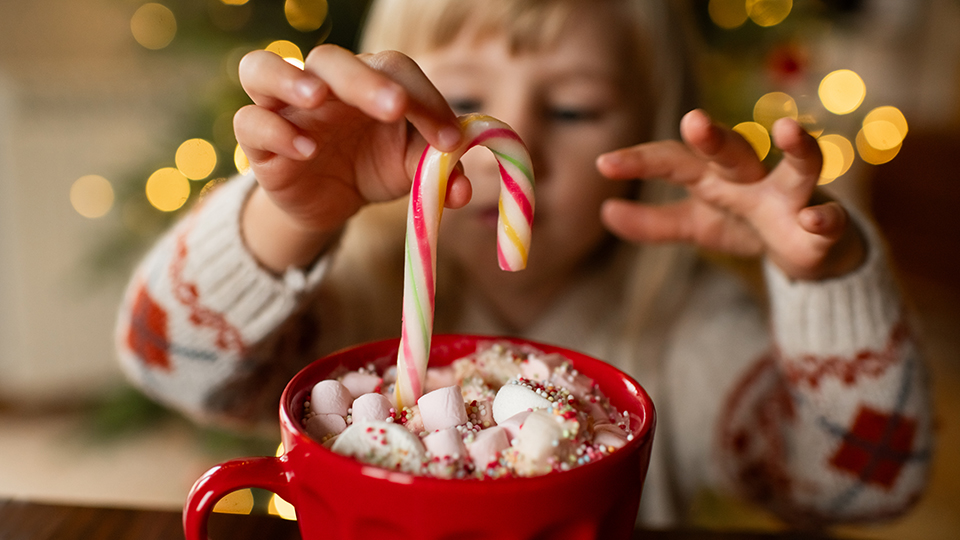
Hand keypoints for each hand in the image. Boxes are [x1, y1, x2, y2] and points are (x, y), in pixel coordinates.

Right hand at [234, 45, 470, 269]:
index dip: (425, 98)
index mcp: (368, 81)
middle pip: (331, 60)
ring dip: (289, 79)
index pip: (394, 69)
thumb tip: (461, 191)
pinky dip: (275, 131)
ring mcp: (284, 108)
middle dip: (365, 81)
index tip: (450, 140)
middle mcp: (323, 85)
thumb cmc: (375, 167)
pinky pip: (251, 123)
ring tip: (317, 96)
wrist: (332, 203)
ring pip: (262, 69)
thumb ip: (438, 172)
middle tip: (396, 107)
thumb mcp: (411, 170)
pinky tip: (305, 150)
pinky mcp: (257, 142)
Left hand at [597, 109, 865, 280]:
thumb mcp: (698, 224)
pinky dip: (824, 219)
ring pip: (800, 166)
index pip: (676, 161)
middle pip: (734, 151)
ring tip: (788, 129)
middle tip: (693, 119)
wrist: (809, 250)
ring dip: (797, 148)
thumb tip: (607, 211)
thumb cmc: (746, 223)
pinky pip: (829, 220)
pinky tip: (812, 219)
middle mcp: (754, 179)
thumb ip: (654, 222)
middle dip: (715, 137)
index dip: (642, 161)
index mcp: (717, 177)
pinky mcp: (825, 226)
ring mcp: (793, 197)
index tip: (605, 163)